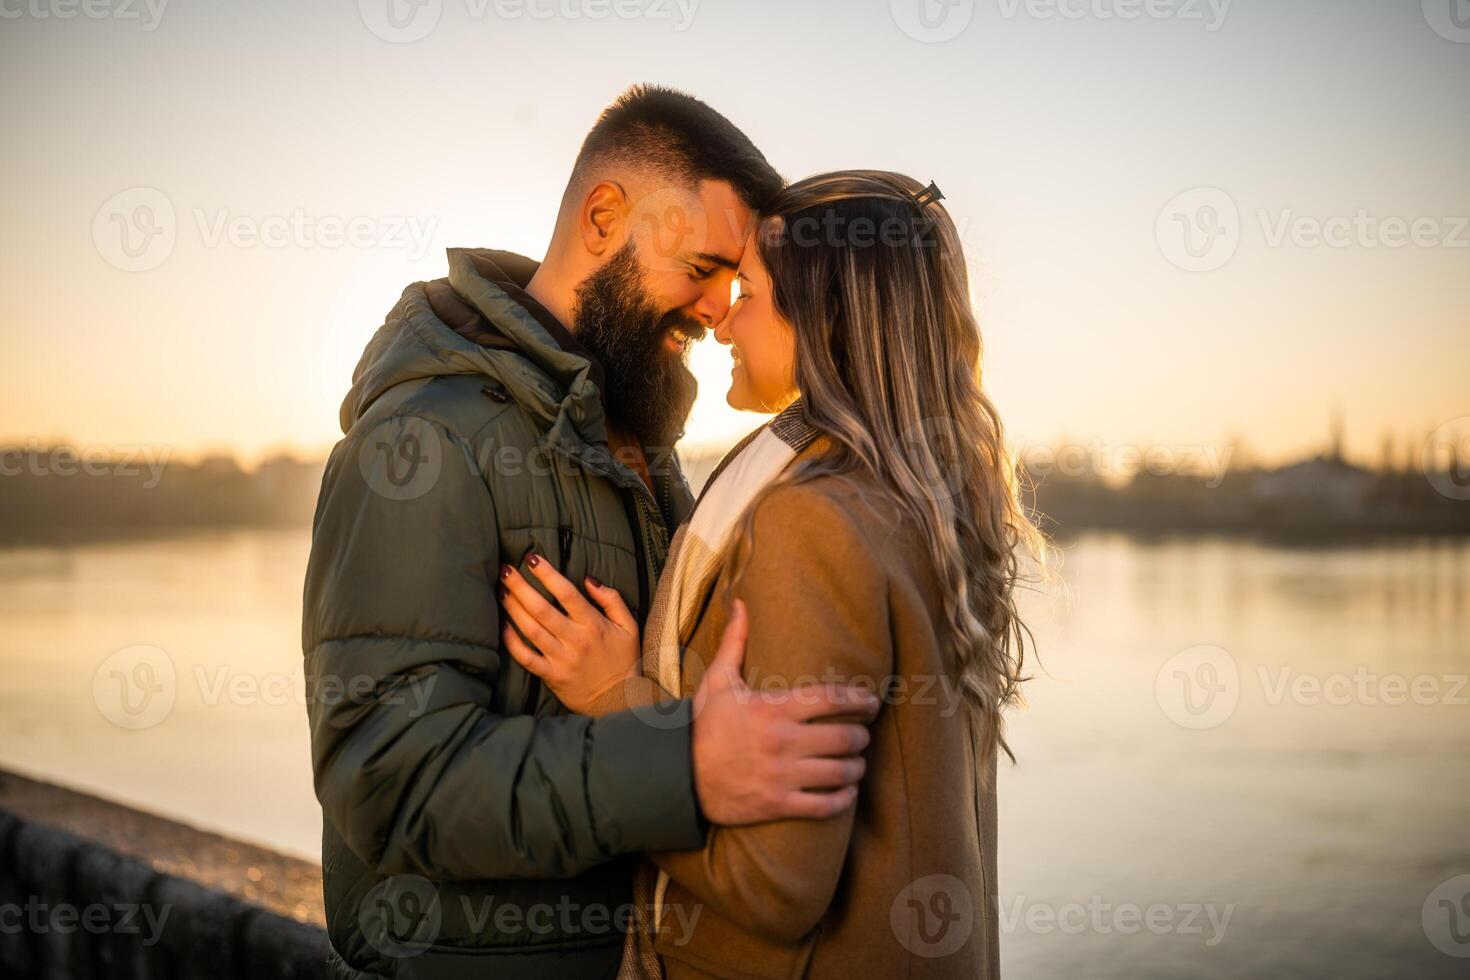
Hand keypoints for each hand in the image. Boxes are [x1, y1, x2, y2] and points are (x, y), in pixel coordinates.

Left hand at [498, 554, 640, 713]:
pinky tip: (502, 626)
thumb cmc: (623, 660)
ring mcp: (561, 659)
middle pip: (542, 609)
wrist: (619, 700)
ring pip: (531, 630)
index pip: (566, 593)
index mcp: (593, 625)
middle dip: (520, 586)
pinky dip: (511, 642)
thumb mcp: (629, 626)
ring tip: (501, 591)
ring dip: (513, 608)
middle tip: (505, 570)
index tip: (531, 558)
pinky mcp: (551, 676)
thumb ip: (612, 600)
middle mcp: (575, 640)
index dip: (547, 574)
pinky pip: (526, 658)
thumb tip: (589, 579)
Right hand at [691, 600, 880, 824]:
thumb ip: (736, 642)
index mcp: (773, 708)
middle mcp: (782, 741)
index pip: (832, 699)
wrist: (678, 776)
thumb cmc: (703, 726)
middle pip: (845, 737)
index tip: (872, 701)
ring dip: (856, 767)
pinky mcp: (778, 803)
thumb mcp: (718, 682)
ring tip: (857, 763)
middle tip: (863, 734)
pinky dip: (843, 799)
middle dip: (861, 736)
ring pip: (841, 772)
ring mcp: (782, 775)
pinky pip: (825, 805)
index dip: (859, 700)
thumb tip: (740, 603)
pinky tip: (846, 791)